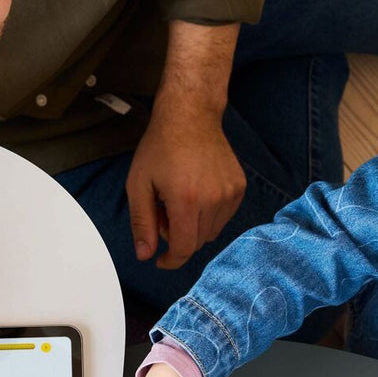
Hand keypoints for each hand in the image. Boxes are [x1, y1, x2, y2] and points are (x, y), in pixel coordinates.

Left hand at [126, 105, 245, 269]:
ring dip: (193, 227)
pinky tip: (195, 193)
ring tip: (179, 201)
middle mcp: (213, 199)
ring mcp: (230, 193)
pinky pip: (223, 218)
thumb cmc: (160, 147)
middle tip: (162, 212)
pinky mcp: (239, 188)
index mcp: (186, 200)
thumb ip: (142, 223)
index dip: (170, 260)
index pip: (184, 248)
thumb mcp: (138, 184)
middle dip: (177, 237)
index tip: (160, 260)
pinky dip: (208, 215)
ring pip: (210, 232)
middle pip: (196, 242)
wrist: (190, 116)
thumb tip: (145, 255)